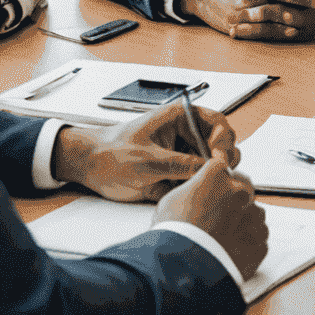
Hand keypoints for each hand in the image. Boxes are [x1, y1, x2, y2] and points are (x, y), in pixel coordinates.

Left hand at [51, 102, 239, 200]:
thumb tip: (208, 170)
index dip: (224, 139)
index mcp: (180, 119)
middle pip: (220, 144)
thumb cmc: (111, 151)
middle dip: (224, 159)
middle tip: (218, 174)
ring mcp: (182, 156)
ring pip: (211, 165)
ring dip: (214, 176)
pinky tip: (195, 196)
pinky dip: (200, 189)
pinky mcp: (176, 175)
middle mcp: (184, 136)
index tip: (220, 157)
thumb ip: (179, 165)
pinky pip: (196, 182)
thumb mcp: (146, 159)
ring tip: (207, 186)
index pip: (216, 122)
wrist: (90, 167)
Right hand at [155, 156, 269, 278]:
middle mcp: (239, 191)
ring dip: (243, 222)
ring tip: (225, 238)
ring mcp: (253, 217)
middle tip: (219, 216)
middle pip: (242, 188)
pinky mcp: (259, 241)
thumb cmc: (174, 235)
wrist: (186, 268)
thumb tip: (195, 193)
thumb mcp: (171, 201)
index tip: (216, 181)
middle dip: (233, 199)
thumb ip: (192, 191)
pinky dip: (248, 244)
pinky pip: (258, 238)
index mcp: (217, 176)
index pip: (221, 165)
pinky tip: (232, 251)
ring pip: (254, 214)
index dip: (217, 177)